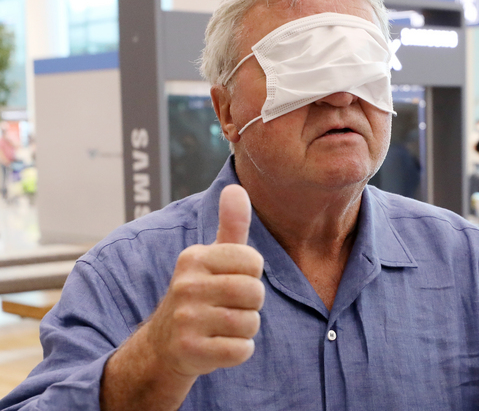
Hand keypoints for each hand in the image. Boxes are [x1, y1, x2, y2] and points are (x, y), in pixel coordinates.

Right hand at [145, 184, 264, 376]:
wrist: (164, 345)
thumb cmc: (200, 295)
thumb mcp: (213, 258)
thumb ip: (231, 225)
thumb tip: (236, 187)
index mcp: (194, 258)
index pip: (254, 262)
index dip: (251, 275)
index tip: (231, 281)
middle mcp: (186, 285)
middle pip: (254, 293)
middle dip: (251, 304)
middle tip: (229, 307)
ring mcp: (186, 320)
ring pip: (250, 323)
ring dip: (245, 329)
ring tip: (223, 326)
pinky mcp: (190, 351)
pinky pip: (242, 350)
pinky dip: (239, 351)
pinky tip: (219, 345)